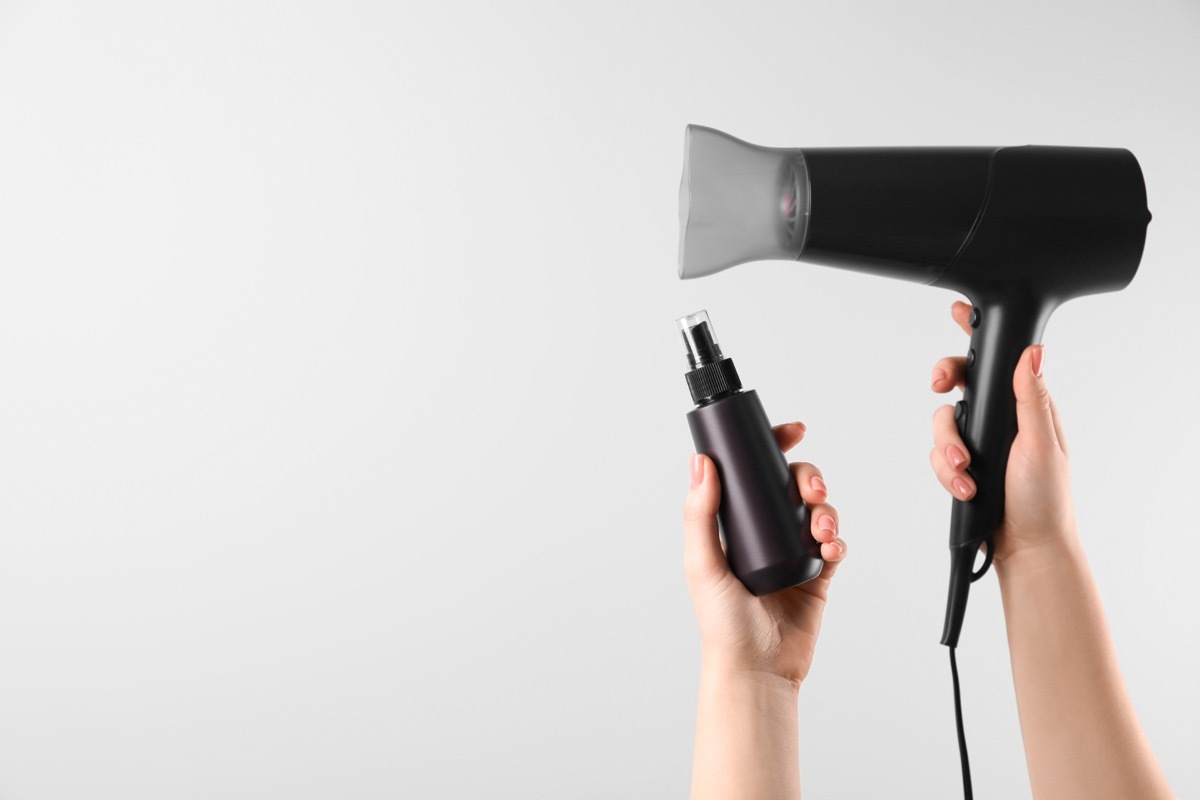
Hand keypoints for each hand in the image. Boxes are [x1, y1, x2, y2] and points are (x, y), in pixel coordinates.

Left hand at [683, 421, 846, 686]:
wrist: (756, 668)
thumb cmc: (722, 623)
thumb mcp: (702, 562)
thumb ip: (700, 513)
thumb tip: (701, 462)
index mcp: (734, 523)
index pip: (753, 473)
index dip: (773, 446)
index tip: (793, 431)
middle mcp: (764, 532)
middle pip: (792, 485)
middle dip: (808, 477)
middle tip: (811, 488)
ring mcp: (793, 551)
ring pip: (818, 510)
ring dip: (826, 508)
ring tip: (821, 527)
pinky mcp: (818, 574)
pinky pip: (836, 544)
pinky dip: (838, 538)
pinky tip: (831, 546)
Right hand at [929, 301, 1078, 565]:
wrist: (1027, 547)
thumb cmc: (1046, 499)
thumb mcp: (1043, 445)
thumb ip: (1033, 398)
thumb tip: (1033, 352)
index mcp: (1027, 405)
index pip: (1000, 359)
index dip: (976, 332)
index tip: (958, 312)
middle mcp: (999, 418)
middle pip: (958, 381)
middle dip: (944, 381)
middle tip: (939, 385)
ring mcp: (978, 441)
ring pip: (942, 422)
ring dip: (948, 447)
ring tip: (965, 472)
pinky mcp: (960, 465)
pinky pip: (937, 456)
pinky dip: (946, 472)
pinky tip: (964, 488)